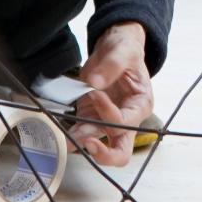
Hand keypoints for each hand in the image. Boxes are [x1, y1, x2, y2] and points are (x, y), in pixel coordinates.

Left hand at [69, 22, 152, 165]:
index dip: (109, 112)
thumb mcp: (124, 51)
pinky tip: (61, 133)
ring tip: (65, 140)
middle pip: (121, 151)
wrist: (114, 47)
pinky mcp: (91, 116)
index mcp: (140, 104)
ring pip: (98, 144)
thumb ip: (111, 66)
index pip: (125, 121)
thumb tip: (95, 83)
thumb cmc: (126, 50)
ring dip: (81, 143)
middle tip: (89, 146)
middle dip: (105, 154)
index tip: (95, 93)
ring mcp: (107, 120)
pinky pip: (82, 131)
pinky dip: (72, 134)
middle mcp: (126, 118)